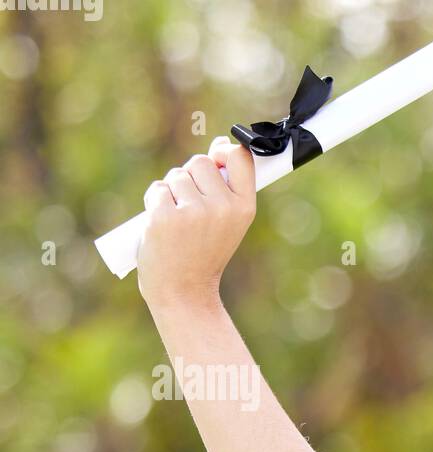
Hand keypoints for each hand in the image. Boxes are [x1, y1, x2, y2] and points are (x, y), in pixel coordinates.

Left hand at [137, 135, 255, 309]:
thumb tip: (221, 145)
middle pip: (201, 161)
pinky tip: (162, 225)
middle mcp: (223, 208)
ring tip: (178, 221)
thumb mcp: (226, 221)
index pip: (240, 157)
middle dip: (191, 177)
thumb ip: (225, 185)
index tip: (219, 156)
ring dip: (172, 191)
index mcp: (244, 208)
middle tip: (192, 209)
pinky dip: (155, 202)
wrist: (184, 291)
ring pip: (177, 175)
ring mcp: (194, 212)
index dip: (226, 151)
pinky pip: (157, 189)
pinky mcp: (166, 216)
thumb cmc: (204, 253)